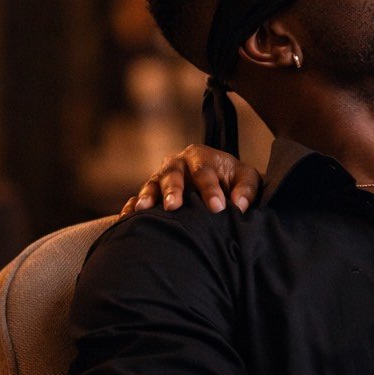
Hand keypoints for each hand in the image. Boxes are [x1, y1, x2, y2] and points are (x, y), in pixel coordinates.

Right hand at [122, 144, 260, 215]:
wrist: (219, 182)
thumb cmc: (233, 180)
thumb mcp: (246, 179)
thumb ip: (246, 189)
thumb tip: (239, 205)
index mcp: (200, 156)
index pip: (204, 171)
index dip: (210, 189)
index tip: (218, 208)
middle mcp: (177, 164)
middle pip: (172, 174)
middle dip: (173, 189)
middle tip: (174, 206)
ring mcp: (161, 178)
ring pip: (152, 184)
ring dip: (148, 196)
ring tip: (144, 209)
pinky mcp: (151, 193)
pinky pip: (136, 198)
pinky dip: (131, 207)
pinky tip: (126, 218)